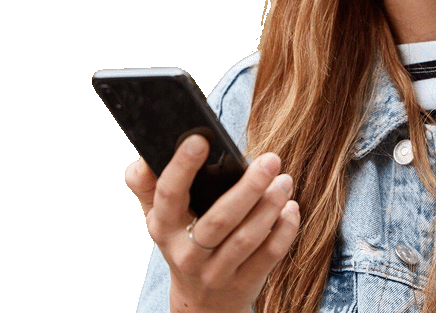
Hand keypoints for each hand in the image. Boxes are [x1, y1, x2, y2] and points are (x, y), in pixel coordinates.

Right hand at [125, 135, 299, 312]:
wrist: (199, 301)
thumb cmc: (182, 240)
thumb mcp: (157, 215)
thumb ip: (145, 183)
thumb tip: (144, 155)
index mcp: (163, 227)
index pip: (169, 194)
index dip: (182, 166)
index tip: (201, 139)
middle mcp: (187, 253)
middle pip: (219, 218)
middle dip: (249, 187)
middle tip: (271, 159)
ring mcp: (216, 272)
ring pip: (247, 238)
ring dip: (270, 205)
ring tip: (285, 180)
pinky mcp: (244, 284)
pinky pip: (269, 256)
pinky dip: (284, 230)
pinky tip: (291, 208)